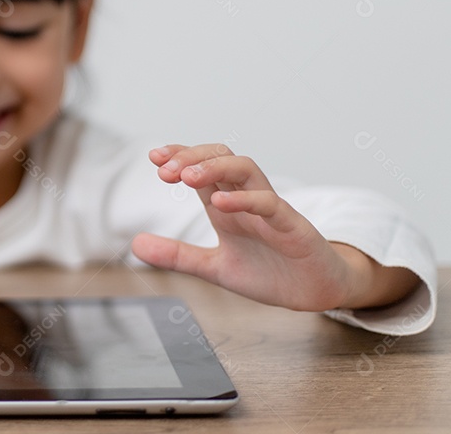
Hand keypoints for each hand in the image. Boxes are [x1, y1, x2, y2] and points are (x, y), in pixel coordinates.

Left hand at [130, 144, 414, 310]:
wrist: (314, 294)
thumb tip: (136, 244)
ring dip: (215, 167)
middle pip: (222, 158)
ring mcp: (271, 210)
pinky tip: (220, 202)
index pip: (201, 168)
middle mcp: (247, 199)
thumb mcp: (214, 267)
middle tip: (164, 169)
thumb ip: (178, 255)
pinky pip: (271, 203)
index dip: (179, 157)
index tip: (154, 158)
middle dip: (192, 156)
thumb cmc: (269, 273)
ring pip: (246, 169)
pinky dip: (245, 199)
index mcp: (227, 205)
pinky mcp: (293, 227)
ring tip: (187, 176)